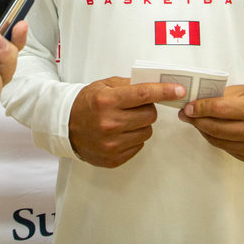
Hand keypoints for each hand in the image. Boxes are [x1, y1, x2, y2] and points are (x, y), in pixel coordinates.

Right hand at [69, 76, 185, 167]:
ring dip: (141, 125)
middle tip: (135, 107)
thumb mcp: (104, 86)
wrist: (65, 126)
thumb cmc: (87, 102)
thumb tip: (155, 86)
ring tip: (125, 120)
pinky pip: (138, 146)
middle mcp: (110, 123)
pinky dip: (133, 138)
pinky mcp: (113, 158)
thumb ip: (129, 85)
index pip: (143, 94)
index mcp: (108, 101)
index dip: (164, 92)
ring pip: (147, 132)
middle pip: (149, 115)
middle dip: (147, 108)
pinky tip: (120, 133)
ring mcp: (112, 143)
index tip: (179, 90)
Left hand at [179, 84, 243, 162]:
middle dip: (196, 120)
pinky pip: (226, 148)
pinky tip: (210, 130)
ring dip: (202, 130)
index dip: (200, 108)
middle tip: (186, 113)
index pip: (219, 110)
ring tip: (195, 121)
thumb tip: (199, 101)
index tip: (188, 106)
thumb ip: (224, 96)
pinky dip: (215, 139)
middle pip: (215, 127)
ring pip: (218, 140)